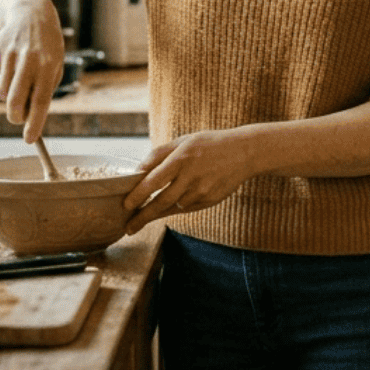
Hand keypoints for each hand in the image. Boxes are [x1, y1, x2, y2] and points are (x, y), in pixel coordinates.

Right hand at [0, 0, 65, 143]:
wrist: (31, 13)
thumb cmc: (48, 47)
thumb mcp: (55, 65)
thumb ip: (44, 90)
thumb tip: (30, 118)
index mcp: (49, 65)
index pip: (41, 100)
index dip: (34, 122)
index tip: (29, 139)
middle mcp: (29, 59)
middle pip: (16, 100)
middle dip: (16, 117)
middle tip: (18, 120)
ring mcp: (11, 54)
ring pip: (3, 94)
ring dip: (9, 99)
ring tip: (19, 85)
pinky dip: (0, 85)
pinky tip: (10, 72)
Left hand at [122, 128, 261, 232]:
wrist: (244, 152)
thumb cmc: (209, 144)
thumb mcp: (183, 141)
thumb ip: (159, 154)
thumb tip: (138, 171)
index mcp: (181, 158)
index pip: (153, 181)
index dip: (138, 195)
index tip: (125, 205)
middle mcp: (191, 176)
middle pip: (161, 202)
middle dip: (142, 217)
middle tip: (128, 228)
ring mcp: (202, 191)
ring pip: (174, 207)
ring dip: (159, 212)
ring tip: (143, 218)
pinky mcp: (210, 201)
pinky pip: (187, 208)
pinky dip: (176, 207)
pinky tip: (171, 204)